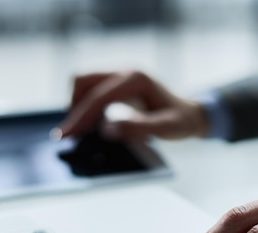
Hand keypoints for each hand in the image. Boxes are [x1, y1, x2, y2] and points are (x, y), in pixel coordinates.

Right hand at [56, 71, 208, 141]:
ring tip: (80, 131)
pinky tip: (89, 126)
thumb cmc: (181, 121)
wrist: (190, 114)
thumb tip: (107, 131)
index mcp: (135, 79)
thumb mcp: (166, 128)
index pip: (98, 96)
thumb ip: (138, 128)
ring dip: (77, 106)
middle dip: (74, 108)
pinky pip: (91, 90)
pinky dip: (84, 106)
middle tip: (70, 135)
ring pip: (83, 83)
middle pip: (84, 81)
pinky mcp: (116, 84)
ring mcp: (119, 76)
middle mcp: (125, 72)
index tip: (67, 135)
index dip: (80, 117)